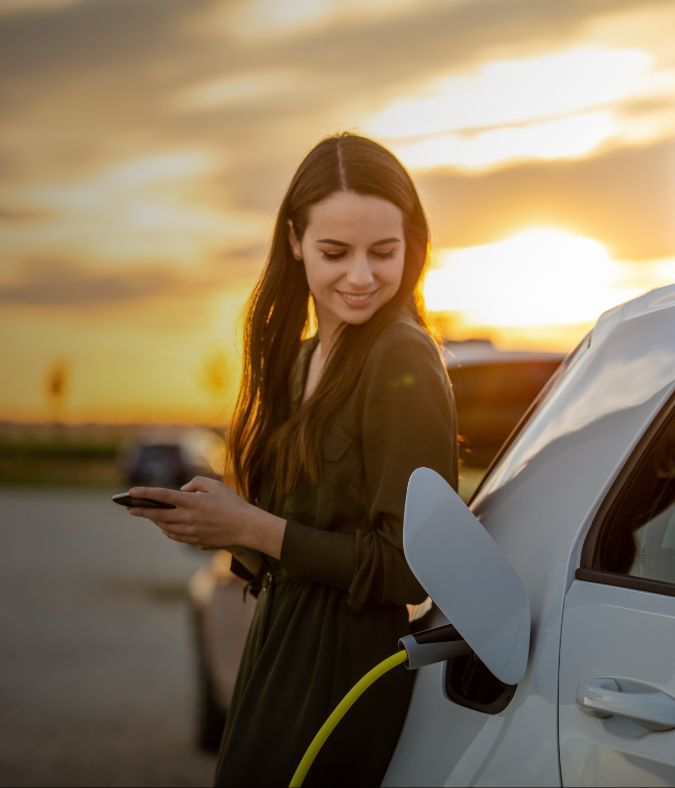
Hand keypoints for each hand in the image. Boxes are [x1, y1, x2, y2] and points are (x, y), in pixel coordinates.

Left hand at [127, 476, 250, 549]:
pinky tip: (164, 526)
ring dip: (154, 521)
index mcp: (192, 502)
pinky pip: (175, 536)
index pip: (163, 496)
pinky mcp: (195, 541)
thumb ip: (196, 483)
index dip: (145, 494)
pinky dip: (166, 530)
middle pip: (158, 515)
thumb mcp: (215, 485)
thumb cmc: (232, 504)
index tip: (131, 492)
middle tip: (129, 508)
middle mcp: (188, 518)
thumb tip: (182, 490)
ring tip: (146, 514)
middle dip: (141, 511)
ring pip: (165, 527)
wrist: (246, 527)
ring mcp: (191, 531)